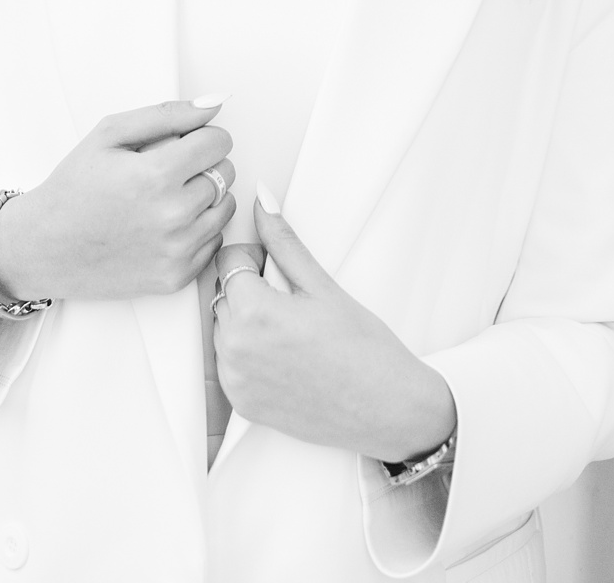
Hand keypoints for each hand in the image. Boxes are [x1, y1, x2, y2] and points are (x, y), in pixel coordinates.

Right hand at [0, 99, 237, 301]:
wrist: (47, 246)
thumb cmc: (73, 189)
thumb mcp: (107, 135)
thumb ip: (165, 115)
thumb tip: (212, 104)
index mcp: (156, 175)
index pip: (218, 143)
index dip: (202, 136)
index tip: (186, 142)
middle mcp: (172, 215)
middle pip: (225, 173)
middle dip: (202, 165)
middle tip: (165, 170)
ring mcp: (177, 250)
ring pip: (224, 207)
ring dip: (203, 197)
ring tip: (164, 197)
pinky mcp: (177, 276)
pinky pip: (214, 241)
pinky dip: (197, 229)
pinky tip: (164, 224)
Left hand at [213, 190, 456, 461]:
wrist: (390, 411)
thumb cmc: (366, 351)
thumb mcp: (323, 287)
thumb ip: (284, 242)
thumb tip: (262, 202)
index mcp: (254, 312)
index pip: (227, 261)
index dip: (254, 259)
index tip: (279, 270)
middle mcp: (235, 348)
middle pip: (222, 295)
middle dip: (248, 290)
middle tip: (291, 303)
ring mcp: (235, 379)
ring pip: (222, 329)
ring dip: (245, 322)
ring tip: (290, 333)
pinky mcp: (241, 403)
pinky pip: (227, 364)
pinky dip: (246, 356)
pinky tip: (284, 359)